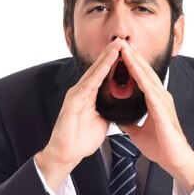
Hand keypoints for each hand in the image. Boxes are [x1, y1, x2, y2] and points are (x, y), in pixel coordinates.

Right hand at [35, 38, 123, 190]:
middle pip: (98, 69)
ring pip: (94, 73)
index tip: (127, 52)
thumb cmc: (80, 140)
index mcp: (88, 96)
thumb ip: (109, 109)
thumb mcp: (101, 121)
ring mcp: (76, 95)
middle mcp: (81, 92)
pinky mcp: (73, 102)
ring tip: (118, 45)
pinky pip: (89, 84)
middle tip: (123, 39)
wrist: (66, 155)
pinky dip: (99, 73)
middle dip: (110, 54)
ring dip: (106, 58)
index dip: (114, 63)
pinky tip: (108, 63)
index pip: (103, 75)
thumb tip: (120, 104)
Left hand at [119, 42, 193, 193]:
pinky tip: (132, 66)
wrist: (175, 160)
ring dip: (135, 60)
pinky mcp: (162, 108)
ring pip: (147, 75)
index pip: (142, 78)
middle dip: (133, 56)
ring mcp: (163, 100)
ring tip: (125, 47)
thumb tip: (119, 119)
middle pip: (145, 71)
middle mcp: (160, 97)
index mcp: (155, 101)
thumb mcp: (138, 133)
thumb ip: (130, 123)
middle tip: (122, 41)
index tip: (122, 53)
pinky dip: (139, 75)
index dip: (132, 65)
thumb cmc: (161, 147)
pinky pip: (148, 88)